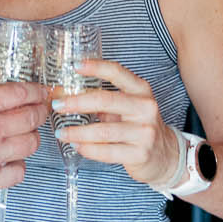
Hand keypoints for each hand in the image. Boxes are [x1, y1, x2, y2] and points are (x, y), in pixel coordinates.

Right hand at [0, 82, 48, 204]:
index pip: (20, 93)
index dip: (36, 91)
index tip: (41, 92)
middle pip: (31, 118)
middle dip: (40, 112)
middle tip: (41, 111)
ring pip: (30, 145)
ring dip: (31, 138)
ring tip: (25, 136)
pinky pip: (19, 172)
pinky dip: (19, 165)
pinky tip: (11, 160)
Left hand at [50, 59, 180, 189]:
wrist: (165, 155)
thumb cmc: (139, 126)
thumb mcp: (127, 107)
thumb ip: (101, 100)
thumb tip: (64, 94)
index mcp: (141, 90)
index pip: (117, 72)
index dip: (95, 67)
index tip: (74, 66)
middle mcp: (145, 108)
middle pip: (106, 101)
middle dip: (77, 102)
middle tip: (57, 105)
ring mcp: (145, 132)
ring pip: (103, 131)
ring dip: (77, 132)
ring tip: (62, 132)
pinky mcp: (140, 154)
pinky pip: (107, 152)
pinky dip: (88, 149)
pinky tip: (77, 146)